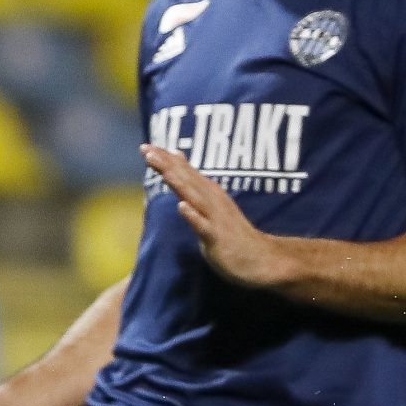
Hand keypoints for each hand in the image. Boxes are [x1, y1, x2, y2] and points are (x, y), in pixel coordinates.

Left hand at [143, 144, 302, 290]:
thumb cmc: (230, 231)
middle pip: (186, 179)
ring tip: (163, 171)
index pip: (184, 172)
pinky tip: (181, 207)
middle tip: (147, 150)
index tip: (145, 146)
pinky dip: (193, 216)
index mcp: (208, 193)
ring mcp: (215, 218)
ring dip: (179, 184)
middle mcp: (212, 201)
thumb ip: (192, 182)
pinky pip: (204, 226)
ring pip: (194, 198)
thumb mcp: (209, 203)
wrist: (259, 259)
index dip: (165, 159)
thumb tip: (176, 158)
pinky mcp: (217, 238)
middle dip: (166, 165)